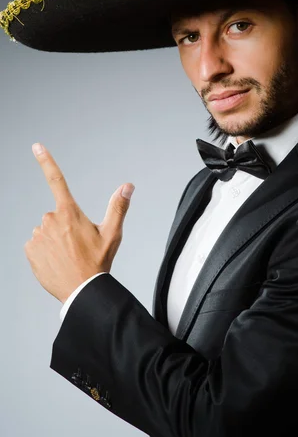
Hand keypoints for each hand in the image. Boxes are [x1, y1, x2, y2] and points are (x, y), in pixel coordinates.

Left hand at [24, 143, 133, 302]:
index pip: (57, 180)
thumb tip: (128, 186)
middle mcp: (50, 220)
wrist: (81, 291)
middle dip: (65, 226)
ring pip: (46, 230)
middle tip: (78, 245)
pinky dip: (45, 251)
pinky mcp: (30, 250)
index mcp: (70, 212)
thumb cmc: (97, 262)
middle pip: (56, 215)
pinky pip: (37, 244)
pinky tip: (57, 261)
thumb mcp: (112, 234)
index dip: (46, 161)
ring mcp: (38, 235)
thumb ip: (118, 207)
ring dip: (54, 239)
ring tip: (68, 256)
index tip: (36, 146)